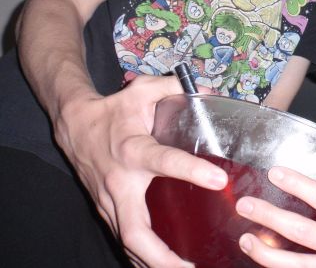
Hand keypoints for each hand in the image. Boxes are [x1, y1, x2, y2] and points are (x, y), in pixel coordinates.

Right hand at [55, 74, 227, 266]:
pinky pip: (122, 238)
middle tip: (189, 267)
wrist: (72, 123)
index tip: (218, 180)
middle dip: (161, 256)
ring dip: (151, 263)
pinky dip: (139, 256)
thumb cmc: (112, 109)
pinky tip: (160, 266)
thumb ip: (177, 89)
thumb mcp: (144, 91)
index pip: (164, 161)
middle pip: (135, 230)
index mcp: (134, 149)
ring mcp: (109, 200)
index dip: (191, 170)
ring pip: (126, 242)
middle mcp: (120, 181)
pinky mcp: (105, 208)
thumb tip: (211, 91)